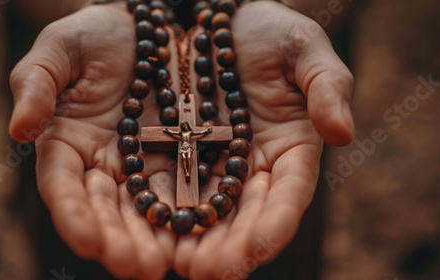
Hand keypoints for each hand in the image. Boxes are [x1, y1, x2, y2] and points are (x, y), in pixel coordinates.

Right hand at [9, 4, 178, 278]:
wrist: (151, 27)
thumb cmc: (98, 34)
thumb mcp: (62, 48)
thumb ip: (36, 83)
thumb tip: (19, 129)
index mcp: (68, 144)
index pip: (65, 187)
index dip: (73, 214)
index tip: (85, 240)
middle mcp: (106, 165)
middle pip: (109, 211)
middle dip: (120, 240)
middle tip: (139, 267)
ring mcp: (145, 166)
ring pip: (147, 210)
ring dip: (155, 239)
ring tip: (167, 264)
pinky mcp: (184, 160)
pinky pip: (188, 190)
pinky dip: (192, 213)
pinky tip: (202, 234)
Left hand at [174, 2, 354, 278]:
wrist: (213, 18)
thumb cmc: (266, 30)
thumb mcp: (302, 46)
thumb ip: (326, 84)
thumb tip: (342, 134)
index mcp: (287, 147)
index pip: (286, 193)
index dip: (274, 222)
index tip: (257, 248)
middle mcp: (247, 165)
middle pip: (239, 214)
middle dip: (224, 245)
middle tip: (204, 271)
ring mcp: (206, 163)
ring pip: (197, 209)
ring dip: (184, 239)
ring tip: (169, 264)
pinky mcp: (166, 153)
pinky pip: (158, 186)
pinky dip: (151, 210)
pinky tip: (138, 232)